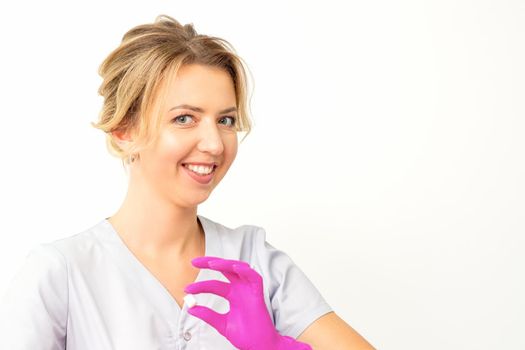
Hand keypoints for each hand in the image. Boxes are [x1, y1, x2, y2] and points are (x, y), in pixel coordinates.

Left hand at [184, 256, 311, 349]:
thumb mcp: (222, 324)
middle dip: (210, 262)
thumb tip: (190, 309)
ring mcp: (249, 290)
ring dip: (226, 264)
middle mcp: (240, 289)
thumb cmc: (245, 335)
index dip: (200, 286)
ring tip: (211, 263)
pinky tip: (234, 267)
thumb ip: (208, 315)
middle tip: (194, 262)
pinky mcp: (258, 294)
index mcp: (233, 295)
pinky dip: (245, 270)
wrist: (259, 347)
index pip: (214, 284)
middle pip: (225, 269)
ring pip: (238, 269)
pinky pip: (254, 277)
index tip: (186, 289)